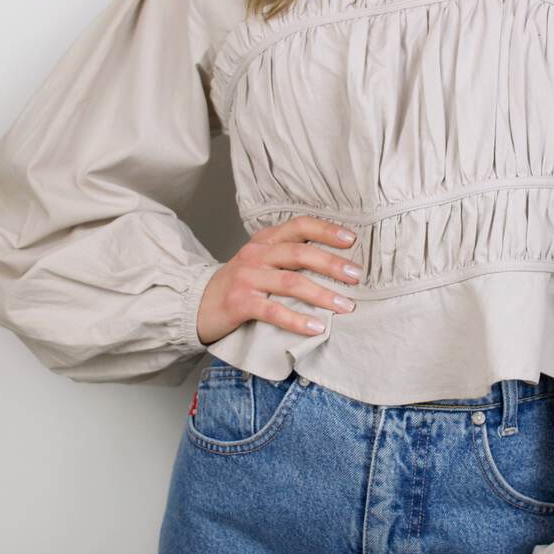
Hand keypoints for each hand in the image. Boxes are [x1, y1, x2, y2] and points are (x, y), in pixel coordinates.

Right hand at [196, 216, 359, 344]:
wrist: (198, 303)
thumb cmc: (240, 282)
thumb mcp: (262, 259)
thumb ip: (289, 254)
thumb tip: (337, 260)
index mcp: (265, 240)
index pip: (299, 225)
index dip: (326, 230)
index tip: (351, 239)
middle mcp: (256, 254)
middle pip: (300, 253)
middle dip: (331, 264)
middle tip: (356, 276)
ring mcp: (247, 278)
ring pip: (291, 282)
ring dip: (322, 295)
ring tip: (345, 306)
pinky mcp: (240, 303)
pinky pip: (274, 311)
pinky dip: (297, 320)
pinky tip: (316, 327)